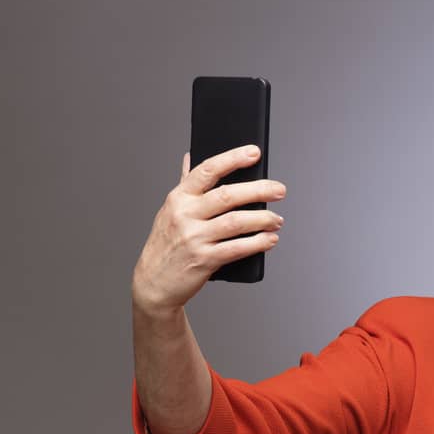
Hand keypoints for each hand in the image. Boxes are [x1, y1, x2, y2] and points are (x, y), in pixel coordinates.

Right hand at [131, 145, 286, 314]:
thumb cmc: (167, 243)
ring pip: (236, 222)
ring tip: (277, 220)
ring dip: (262, 219)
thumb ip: (185, 184)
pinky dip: (258, 243)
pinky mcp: (203, 260)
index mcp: (179, 197)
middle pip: (227, 195)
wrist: (153, 281)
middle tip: (280, 190)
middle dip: (259, 190)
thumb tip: (191, 156)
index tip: (255, 152)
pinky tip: (270, 240)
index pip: (208, 170)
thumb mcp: (170, 210)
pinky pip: (237, 248)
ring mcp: (194, 237)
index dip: (233, 159)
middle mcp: (185, 214)